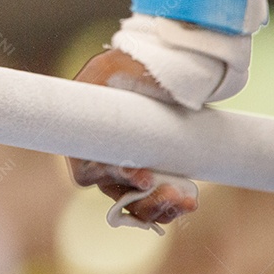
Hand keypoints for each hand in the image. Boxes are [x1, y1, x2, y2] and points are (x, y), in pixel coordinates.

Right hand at [67, 49, 197, 225]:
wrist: (155, 73)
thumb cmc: (126, 67)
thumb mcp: (113, 65)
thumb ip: (113, 71)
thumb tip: (124, 77)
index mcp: (84, 138)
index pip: (87, 172)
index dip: (112, 178)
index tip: (143, 175)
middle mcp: (101, 161)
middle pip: (114, 195)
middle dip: (144, 200)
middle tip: (171, 192)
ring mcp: (124, 172)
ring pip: (135, 205)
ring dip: (160, 208)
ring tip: (186, 200)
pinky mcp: (147, 176)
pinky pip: (153, 204)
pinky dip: (170, 207)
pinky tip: (188, 201)